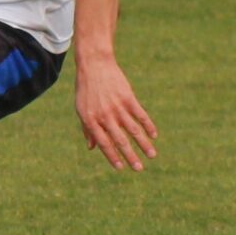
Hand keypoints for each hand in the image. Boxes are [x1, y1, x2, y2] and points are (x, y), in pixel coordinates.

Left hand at [73, 54, 157, 170]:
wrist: (95, 65)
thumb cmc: (86, 89)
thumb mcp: (81, 109)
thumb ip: (87, 129)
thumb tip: (92, 148)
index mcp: (91, 120)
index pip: (104, 143)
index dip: (112, 157)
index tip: (121, 168)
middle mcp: (105, 116)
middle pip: (120, 140)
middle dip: (130, 157)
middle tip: (139, 169)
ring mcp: (117, 107)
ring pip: (133, 130)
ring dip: (143, 144)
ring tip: (152, 156)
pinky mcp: (128, 97)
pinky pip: (140, 115)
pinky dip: (148, 126)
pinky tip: (154, 136)